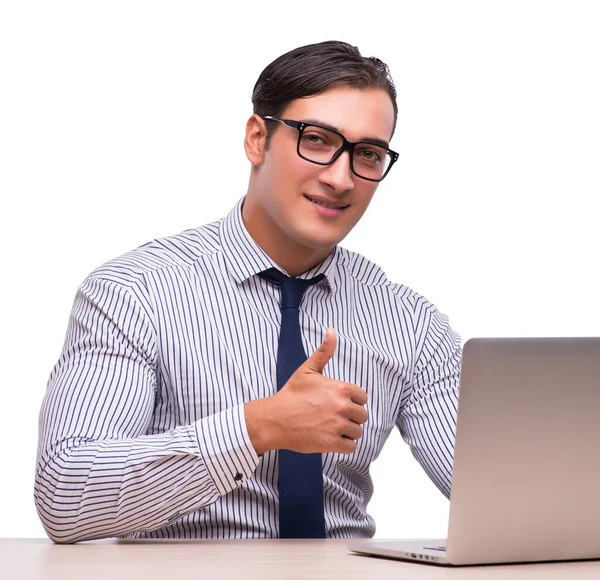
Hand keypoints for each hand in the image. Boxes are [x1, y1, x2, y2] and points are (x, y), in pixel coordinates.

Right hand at [245, 328, 367, 454]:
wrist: (275, 419)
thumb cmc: (291, 394)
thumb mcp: (308, 370)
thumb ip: (324, 351)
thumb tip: (332, 331)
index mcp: (341, 388)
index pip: (362, 398)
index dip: (350, 401)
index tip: (335, 403)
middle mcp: (343, 406)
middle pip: (361, 416)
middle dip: (349, 417)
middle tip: (331, 417)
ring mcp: (338, 426)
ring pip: (357, 432)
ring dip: (346, 432)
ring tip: (329, 428)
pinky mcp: (332, 443)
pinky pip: (351, 447)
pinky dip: (343, 445)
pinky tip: (329, 439)